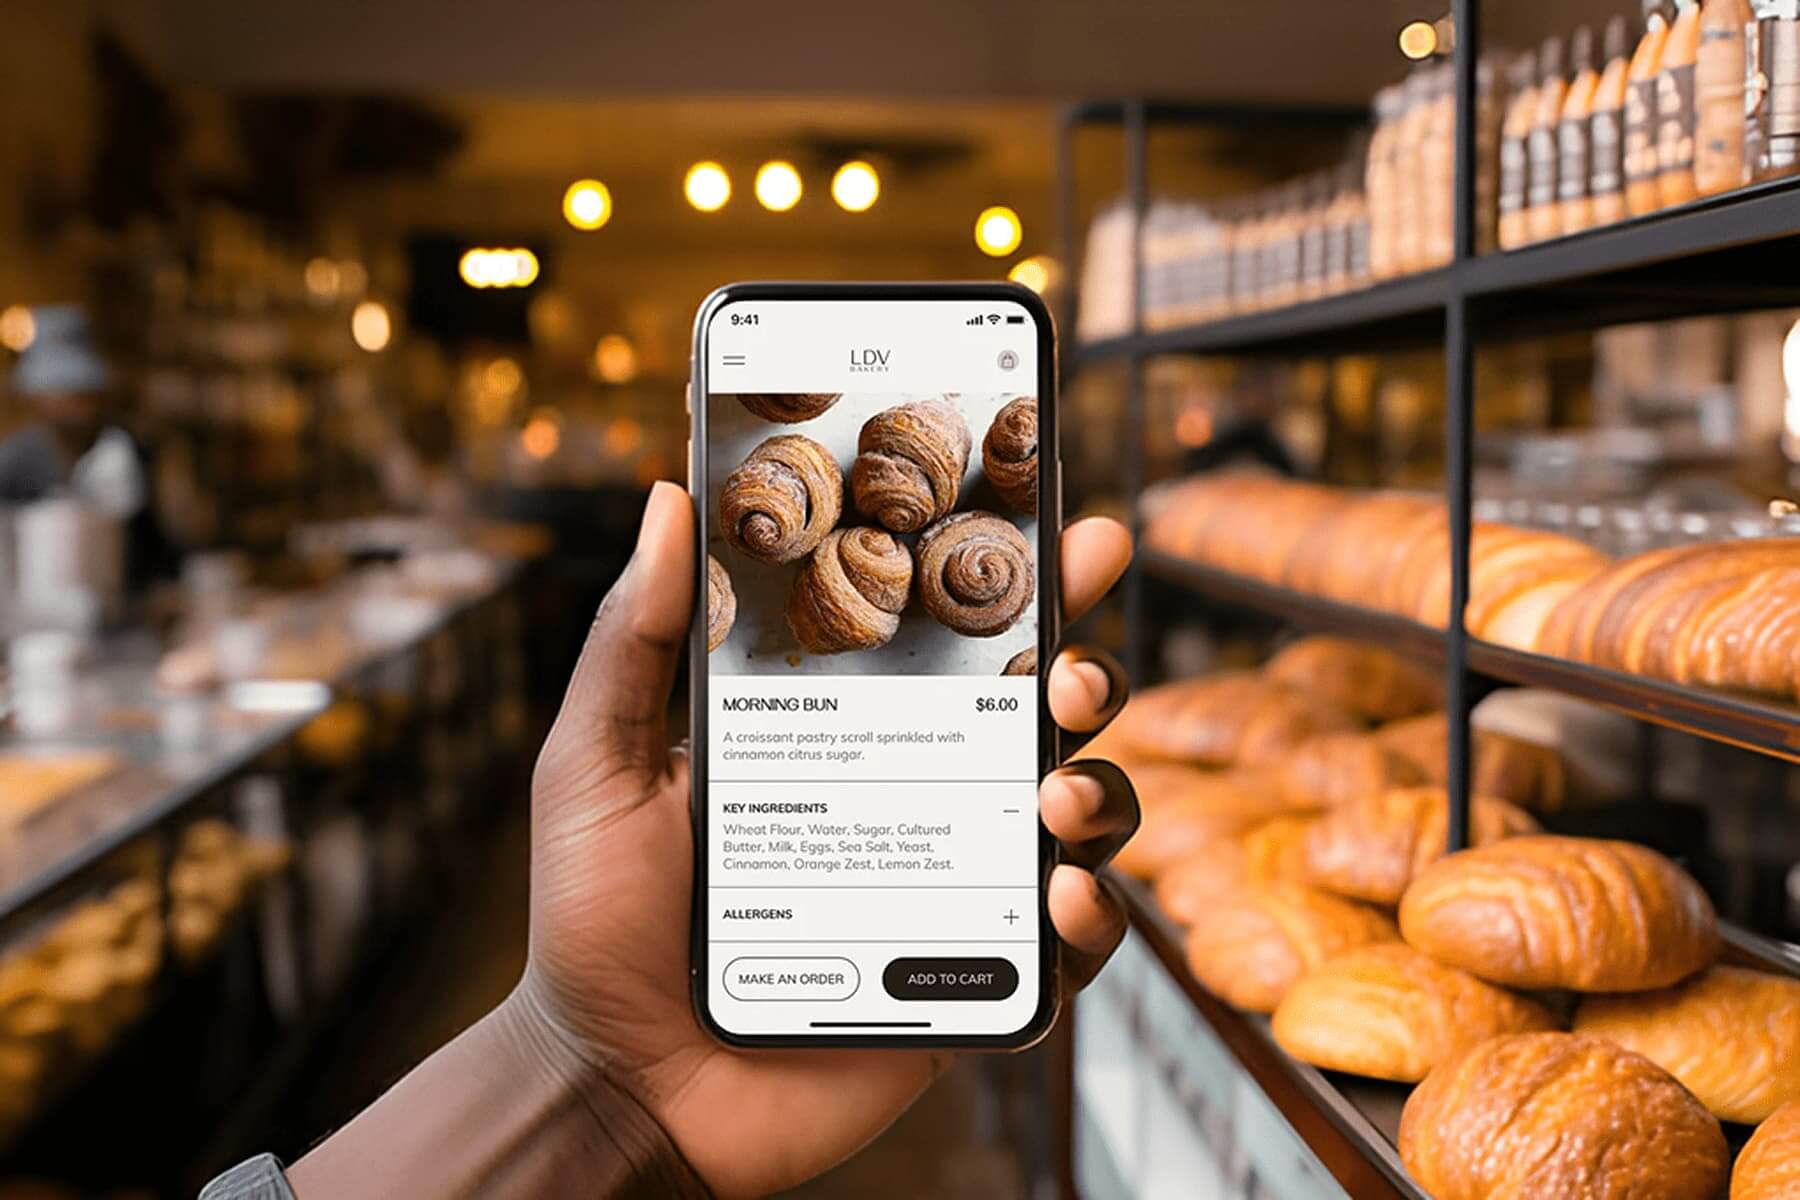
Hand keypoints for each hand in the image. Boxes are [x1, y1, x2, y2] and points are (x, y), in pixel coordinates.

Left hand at [514, 483, 1135, 1197]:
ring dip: (1103, 790)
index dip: (1018, 577)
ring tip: (1061, 791)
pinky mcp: (972, 982)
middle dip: (1086, 670)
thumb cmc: (596, 918)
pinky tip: (1063, 897)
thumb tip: (667, 496)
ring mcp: (955, 886)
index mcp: (847, 727)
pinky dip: (1094, 916)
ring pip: (1078, 817)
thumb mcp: (598, 762)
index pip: (950, 636)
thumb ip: (634, 639)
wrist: (612, 1080)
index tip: (1063, 525)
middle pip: (1040, 713)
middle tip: (1069, 667)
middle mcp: (918, 791)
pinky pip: (1070, 947)